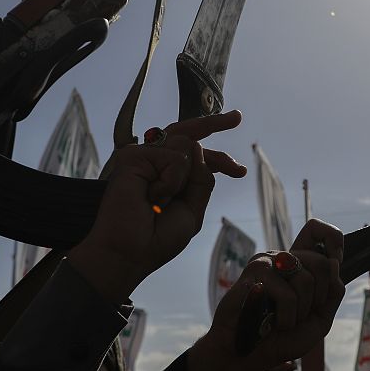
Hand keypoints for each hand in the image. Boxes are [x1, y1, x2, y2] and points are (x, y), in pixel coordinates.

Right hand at [67, 110, 246, 302]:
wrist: (131, 252)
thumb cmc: (157, 238)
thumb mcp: (192, 210)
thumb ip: (201, 178)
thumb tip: (196, 144)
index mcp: (170, 178)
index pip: (198, 159)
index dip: (220, 160)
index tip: (239, 171)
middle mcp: (156, 163)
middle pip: (188, 134)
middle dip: (214, 123)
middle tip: (237, 118)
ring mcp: (144, 157)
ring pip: (186, 144)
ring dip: (182, 179)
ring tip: (160, 201)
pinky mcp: (133, 156)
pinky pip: (175, 157)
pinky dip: (171, 182)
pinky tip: (152, 196)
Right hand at [186, 219, 344, 370]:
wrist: (248, 356)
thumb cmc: (281, 338)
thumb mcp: (319, 319)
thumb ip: (332, 294)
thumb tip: (333, 264)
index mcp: (298, 263)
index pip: (316, 229)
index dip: (333, 241)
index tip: (334, 267)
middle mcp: (282, 258)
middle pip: (321, 262)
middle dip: (319, 298)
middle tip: (302, 313)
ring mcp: (267, 263)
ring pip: (306, 280)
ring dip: (301, 312)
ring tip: (283, 320)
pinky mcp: (254, 274)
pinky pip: (287, 295)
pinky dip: (287, 318)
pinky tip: (271, 323)